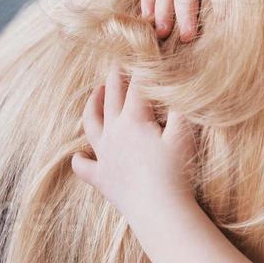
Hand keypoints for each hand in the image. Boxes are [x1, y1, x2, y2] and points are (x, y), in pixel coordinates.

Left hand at [72, 65, 196, 219]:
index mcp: (134, 119)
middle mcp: (114, 133)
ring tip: (97, 92)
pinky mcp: (102, 179)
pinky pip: (84, 167)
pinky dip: (80, 159)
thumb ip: (180, 107)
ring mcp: (104, 156)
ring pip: (91, 124)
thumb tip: (177, 85)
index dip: (141, 67)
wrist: (159, 212)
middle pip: (112, 98)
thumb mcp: (184, 135)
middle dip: (115, 77)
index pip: (137, 86)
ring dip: (93, 105)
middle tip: (117, 61)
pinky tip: (79, 155)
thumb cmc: (175, 173)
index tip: (143, 50)